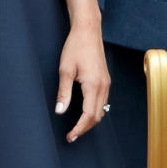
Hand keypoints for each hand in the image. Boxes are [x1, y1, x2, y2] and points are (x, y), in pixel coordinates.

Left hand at [55, 21, 108, 142]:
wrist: (88, 31)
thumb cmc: (75, 47)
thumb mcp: (65, 70)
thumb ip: (63, 92)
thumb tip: (60, 111)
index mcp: (94, 85)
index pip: (88, 115)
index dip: (79, 128)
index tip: (70, 136)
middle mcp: (104, 86)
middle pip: (97, 116)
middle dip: (84, 128)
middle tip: (71, 135)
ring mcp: (106, 83)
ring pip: (102, 110)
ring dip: (90, 121)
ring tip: (76, 128)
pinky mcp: (105, 80)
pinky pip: (103, 101)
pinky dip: (94, 111)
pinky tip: (84, 113)